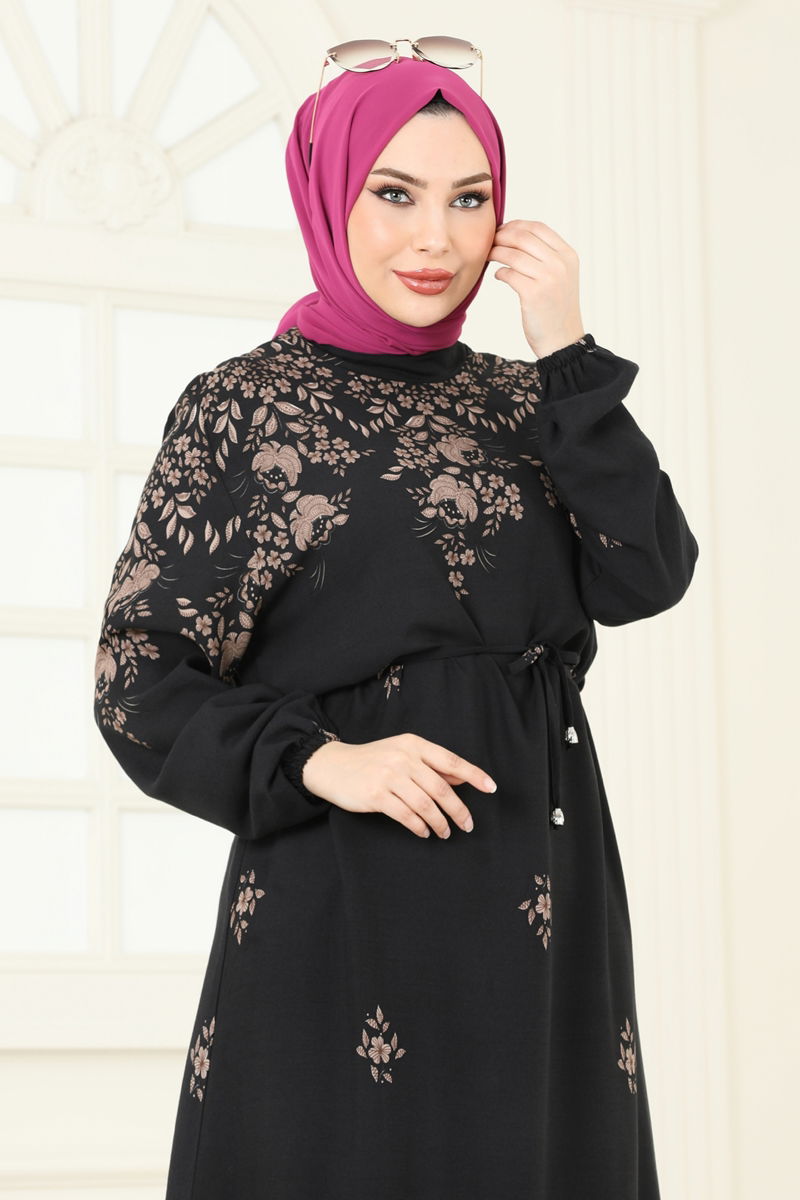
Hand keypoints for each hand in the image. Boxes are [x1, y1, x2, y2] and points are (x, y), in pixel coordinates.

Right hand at [302, 733, 496, 839]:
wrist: (333, 766)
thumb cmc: (372, 761)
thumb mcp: (402, 754)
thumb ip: (431, 765)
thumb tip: (461, 779)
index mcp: (413, 744)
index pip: (450, 761)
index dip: (474, 774)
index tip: (491, 788)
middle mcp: (403, 758)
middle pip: (441, 788)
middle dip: (459, 809)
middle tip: (468, 825)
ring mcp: (389, 776)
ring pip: (426, 804)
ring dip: (440, 822)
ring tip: (445, 832)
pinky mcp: (376, 795)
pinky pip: (406, 815)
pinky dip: (419, 826)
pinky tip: (424, 832)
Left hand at [487, 219, 585, 358]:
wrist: (562, 340)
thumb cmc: (556, 308)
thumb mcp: (560, 276)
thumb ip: (545, 255)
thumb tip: (515, 234)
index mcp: (568, 255)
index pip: (538, 227)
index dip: (516, 225)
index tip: (503, 231)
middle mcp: (560, 263)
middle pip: (523, 237)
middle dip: (502, 236)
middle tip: (491, 242)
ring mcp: (548, 278)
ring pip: (513, 254)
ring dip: (496, 253)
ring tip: (489, 257)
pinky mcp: (533, 294)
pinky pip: (508, 274)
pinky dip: (499, 273)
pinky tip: (499, 276)